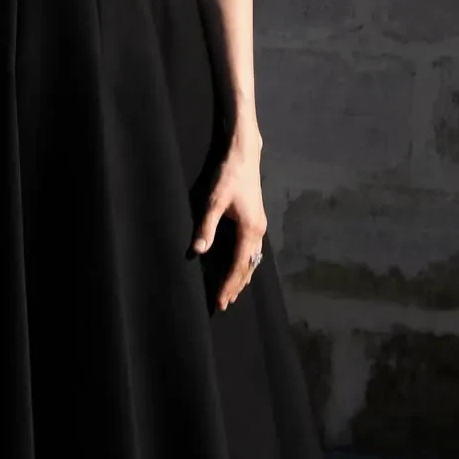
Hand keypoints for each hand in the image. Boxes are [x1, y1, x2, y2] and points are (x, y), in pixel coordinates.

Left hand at [191, 140, 267, 310]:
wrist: (244, 155)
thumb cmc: (229, 175)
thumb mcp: (214, 200)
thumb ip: (207, 226)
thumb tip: (199, 250)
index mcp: (250, 229)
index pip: (239, 265)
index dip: (229, 284)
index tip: (220, 301)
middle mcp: (259, 231)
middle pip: (249, 266)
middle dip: (237, 286)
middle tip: (224, 303)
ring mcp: (260, 225)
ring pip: (253, 259)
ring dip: (242, 276)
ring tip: (232, 292)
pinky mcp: (256, 219)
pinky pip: (253, 250)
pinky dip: (246, 264)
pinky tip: (240, 267)